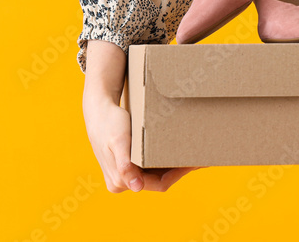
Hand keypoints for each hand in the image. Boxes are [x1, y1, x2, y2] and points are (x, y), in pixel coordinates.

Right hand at [83, 95, 199, 191]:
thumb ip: (125, 165)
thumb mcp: (119, 141)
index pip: (159, 184)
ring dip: (174, 165)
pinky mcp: (128, 165)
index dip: (179, 174)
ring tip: (193, 153)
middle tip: (200, 157)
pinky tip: (178, 151)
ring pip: (157, 174)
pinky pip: (151, 167)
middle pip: (160, 181)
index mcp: (120, 182)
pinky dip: (166, 160)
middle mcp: (121, 183)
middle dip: (180, 170)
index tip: (196, 162)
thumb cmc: (110, 123)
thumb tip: (136, 187)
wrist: (98, 111)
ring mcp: (125, 175)